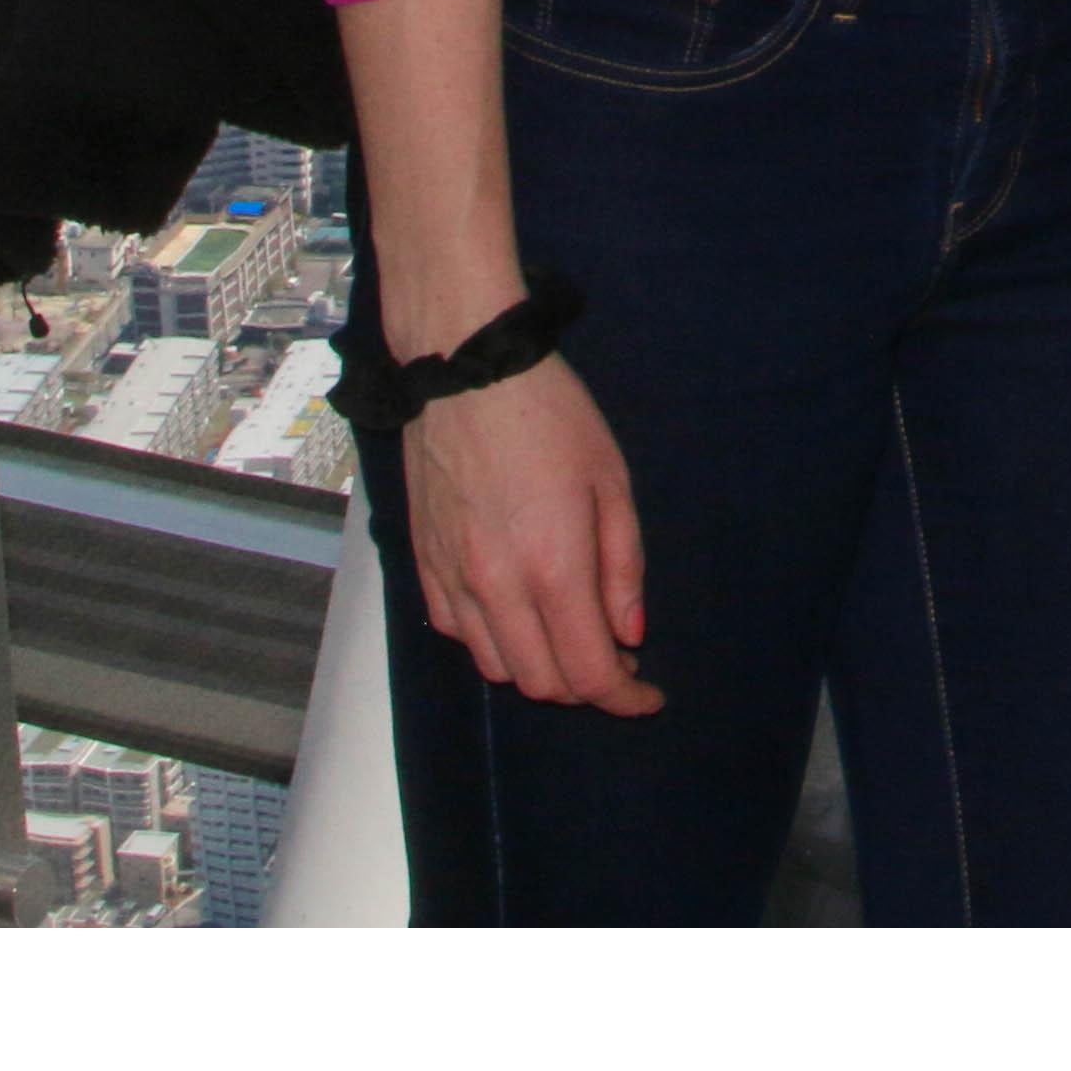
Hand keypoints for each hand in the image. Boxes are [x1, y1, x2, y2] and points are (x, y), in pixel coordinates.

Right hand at [394, 351, 659, 717]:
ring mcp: (453, 580)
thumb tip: (629, 635)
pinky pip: (458, 635)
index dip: (624, 698)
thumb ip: (623, 568)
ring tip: (569, 635)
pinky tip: (518, 613)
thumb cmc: (552, 416)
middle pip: (543, 683)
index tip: (648, 696)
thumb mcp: (612, 482)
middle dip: (587, 686)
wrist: (466, 371)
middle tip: (616, 658)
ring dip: (540, 670)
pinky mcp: (422, 566)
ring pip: (497, 668)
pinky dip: (494, 644)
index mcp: (554, 568)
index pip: (589, 673)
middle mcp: (496, 588)